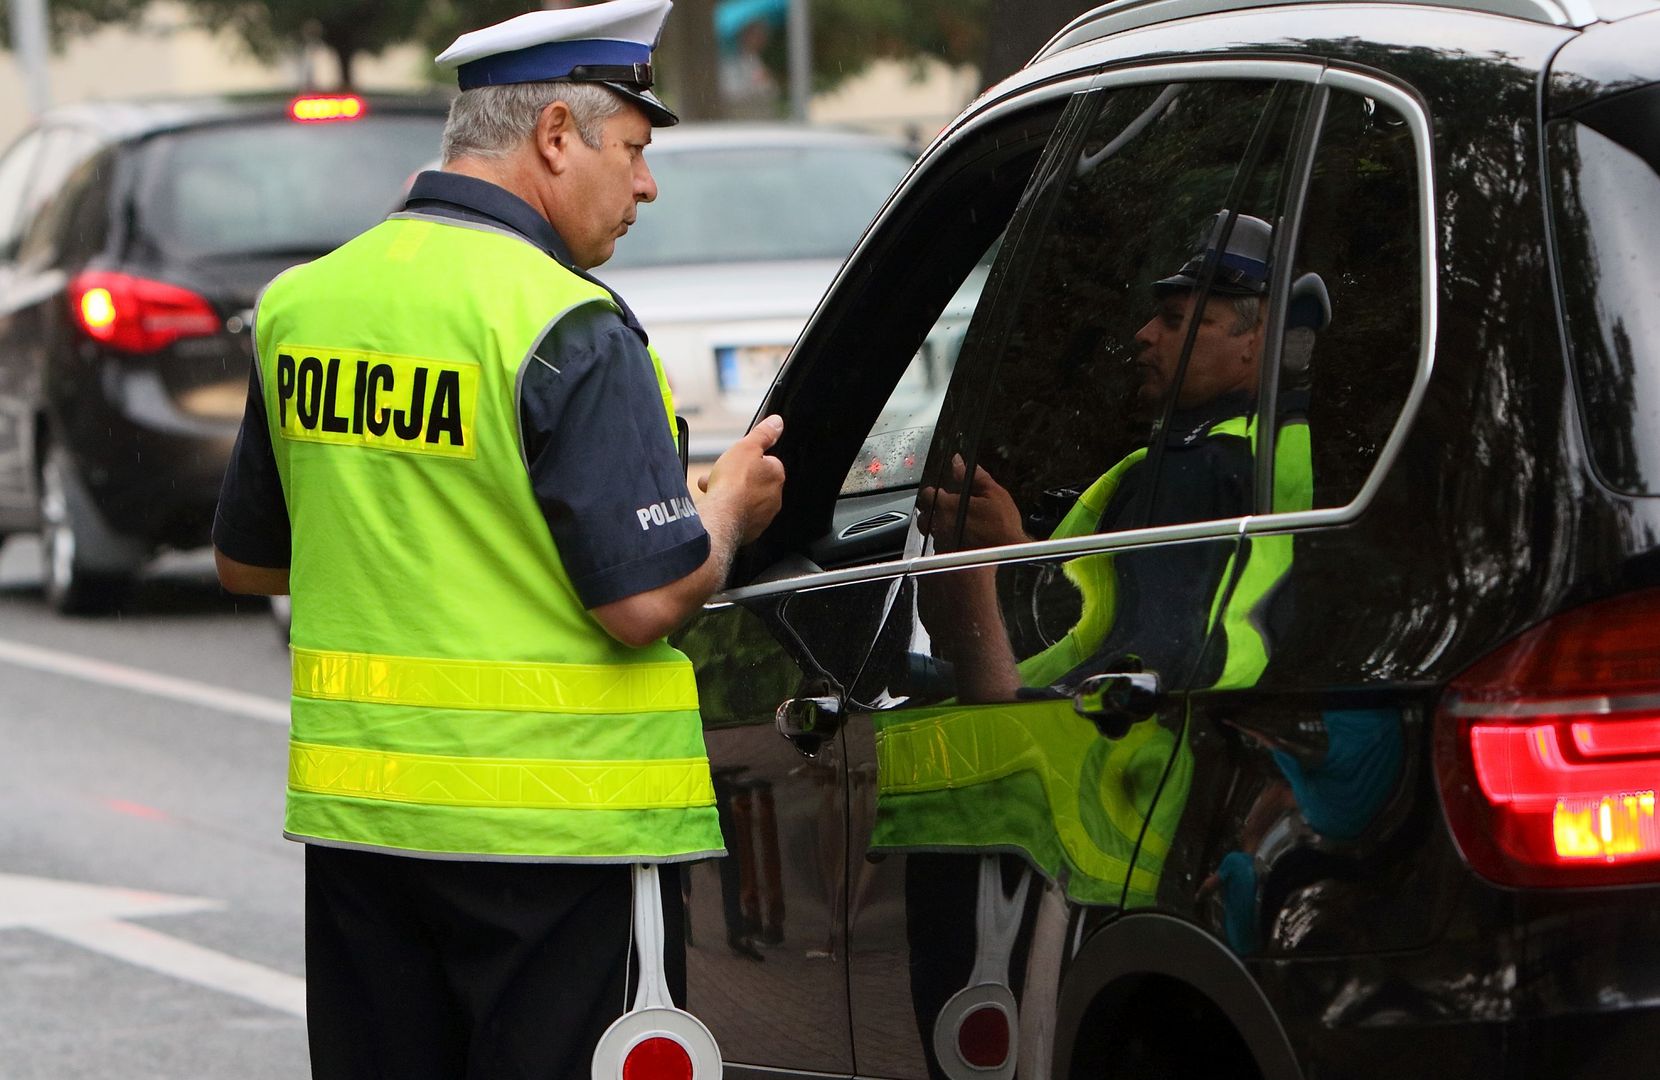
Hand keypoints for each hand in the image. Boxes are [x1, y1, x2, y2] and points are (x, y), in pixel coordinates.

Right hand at [701, 414, 785, 542]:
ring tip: (712, 490)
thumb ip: (763, 434)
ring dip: (730, 494)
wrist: (721, 516)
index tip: (736, 460)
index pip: (765, 462)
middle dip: (735, 477)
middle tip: (720, 476)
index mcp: (776, 475)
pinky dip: (728, 510)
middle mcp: (774, 497)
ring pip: (745, 499)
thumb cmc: (733, 483)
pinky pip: (739, 515)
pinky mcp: (751, 530)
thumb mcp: (747, 447)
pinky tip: (716, 506)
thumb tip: (777, 423)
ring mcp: (763, 515)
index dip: (747, 459)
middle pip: (753, 481)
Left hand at [919, 454, 1027, 549]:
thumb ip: (973, 475)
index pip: (927, 495)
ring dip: (937, 527)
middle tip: (947, 509)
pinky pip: (938, 548)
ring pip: (930, 532)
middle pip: (924, 515)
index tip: (941, 492)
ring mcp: (941, 542)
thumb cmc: (1002, 525)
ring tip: (953, 526)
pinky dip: (945, 543)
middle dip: (932, 511)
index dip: (933, 492)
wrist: (1008, 554)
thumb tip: (957, 461)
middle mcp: (940, 524)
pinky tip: (958, 542)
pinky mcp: (947, 557)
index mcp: (948, 506)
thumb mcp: (993, 493)